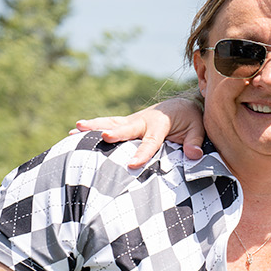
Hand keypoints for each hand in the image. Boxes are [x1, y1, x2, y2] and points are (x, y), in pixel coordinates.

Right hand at [73, 98, 205, 168]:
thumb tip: (194, 155)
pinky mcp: (125, 124)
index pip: (151, 141)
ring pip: (112, 123)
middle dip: (115, 133)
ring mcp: (132, 121)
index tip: (133, 165)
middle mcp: (143, 120)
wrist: (181, 105)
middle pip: (126, 128)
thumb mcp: (198, 128)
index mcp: (160, 123)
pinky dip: (91, 128)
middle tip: (103, 136)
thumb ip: (195, 142)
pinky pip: (108, 125)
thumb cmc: (190, 119)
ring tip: (75, 129)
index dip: (143, 153)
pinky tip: (72, 134)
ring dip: (94, 126)